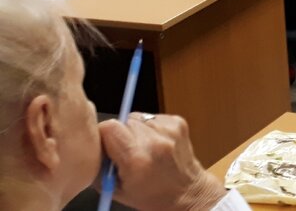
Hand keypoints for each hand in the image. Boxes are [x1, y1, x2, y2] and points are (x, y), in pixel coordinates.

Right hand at [98, 114, 227, 210]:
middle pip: (122, 121)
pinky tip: (155, 145)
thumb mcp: (116, 188)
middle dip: (119, 135)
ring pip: (136, 117)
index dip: (102, 136)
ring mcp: (169, 129)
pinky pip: (152, 118)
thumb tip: (91, 145)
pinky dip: (149, 129)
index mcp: (136, 158)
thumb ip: (99, 165)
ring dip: (134, 131)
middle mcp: (154, 140)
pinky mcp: (178, 122)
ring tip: (142, 149)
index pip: (108, 127)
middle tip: (125, 152)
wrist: (187, 192)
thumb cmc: (150, 195)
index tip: (105, 147)